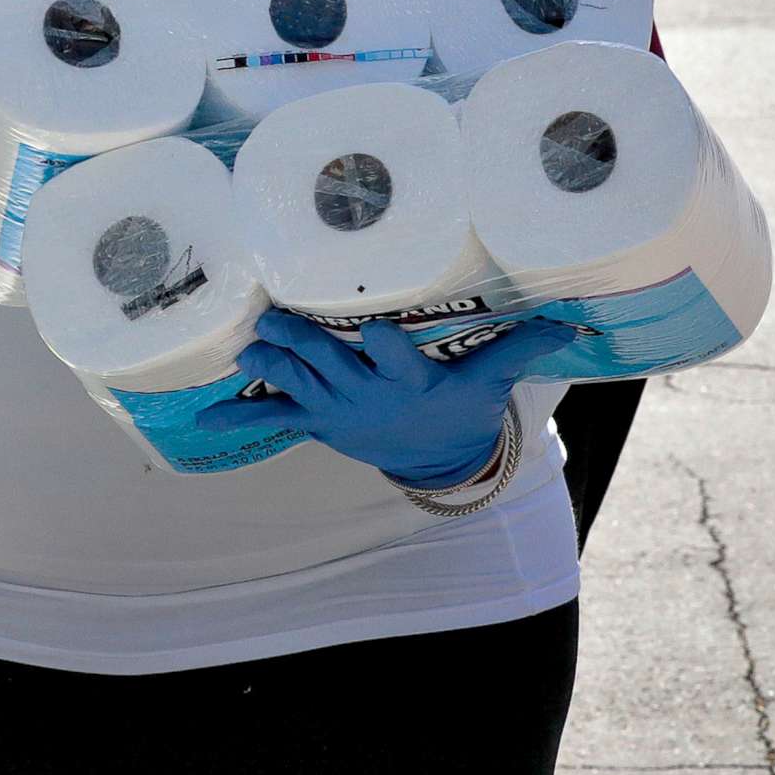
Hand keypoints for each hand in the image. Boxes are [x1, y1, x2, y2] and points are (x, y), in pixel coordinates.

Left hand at [196, 310, 577, 489]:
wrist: (436, 457)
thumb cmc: (460, 406)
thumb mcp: (488, 380)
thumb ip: (520, 347)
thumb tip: (571, 320)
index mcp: (407, 381)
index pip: (393, 357)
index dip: (381, 344)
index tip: (368, 326)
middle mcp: (365, 395)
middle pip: (328, 363)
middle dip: (300, 342)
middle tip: (275, 317)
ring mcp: (334, 409)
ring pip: (294, 382)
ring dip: (270, 365)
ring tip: (249, 347)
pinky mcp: (314, 420)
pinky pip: (271, 419)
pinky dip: (239, 418)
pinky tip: (204, 418)